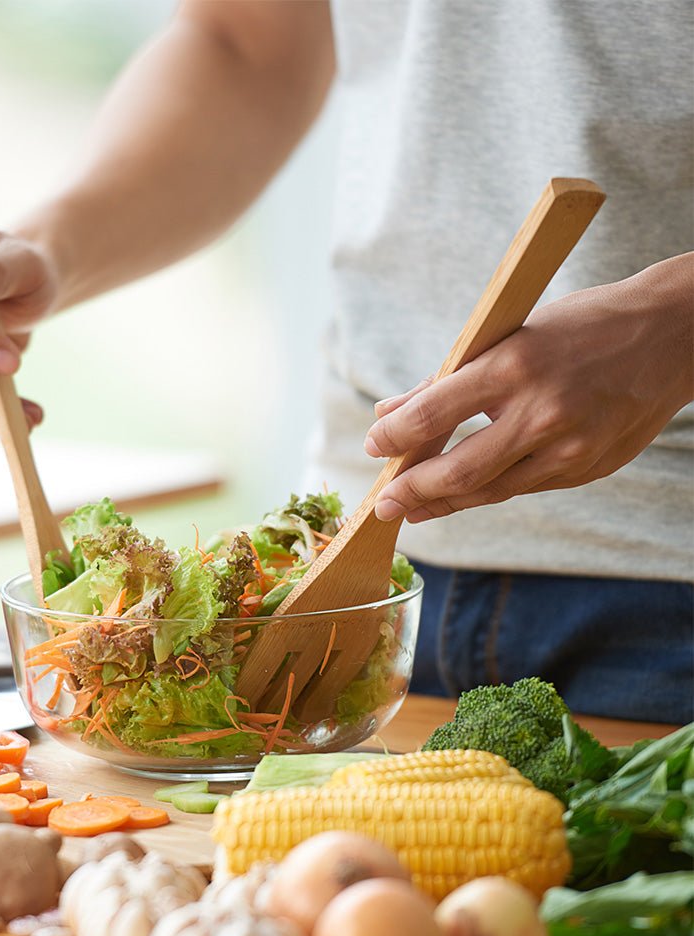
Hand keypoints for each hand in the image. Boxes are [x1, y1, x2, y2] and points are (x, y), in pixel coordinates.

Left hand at [364, 254, 693, 522]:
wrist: (675, 335)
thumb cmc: (581, 327)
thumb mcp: (508, 335)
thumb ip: (445, 381)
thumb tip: (387, 415)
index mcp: (515, 365)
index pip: (433, 413)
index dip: (393, 438)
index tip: (373, 446)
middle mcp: (542, 411)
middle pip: (458, 471)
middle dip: (411, 492)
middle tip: (382, 506)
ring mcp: (570, 447)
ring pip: (490, 490)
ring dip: (443, 504)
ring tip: (413, 508)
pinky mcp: (589, 468)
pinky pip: (523, 488)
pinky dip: (487, 492)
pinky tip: (461, 495)